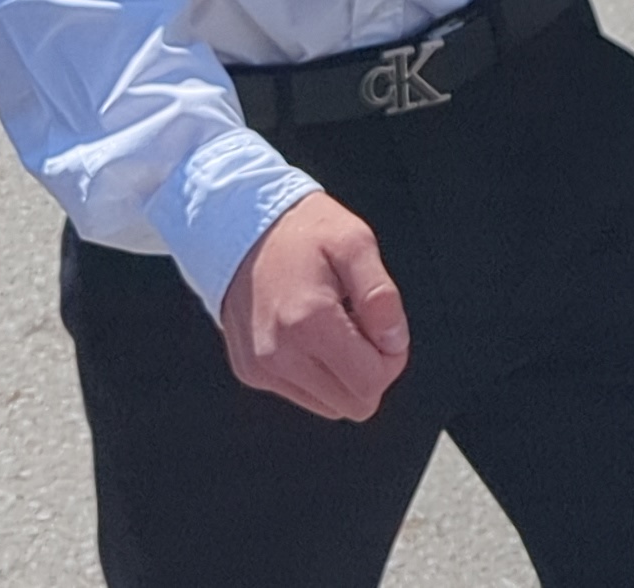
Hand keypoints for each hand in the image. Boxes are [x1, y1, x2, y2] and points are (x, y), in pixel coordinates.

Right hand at [218, 193, 411, 421]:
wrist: (238, 227)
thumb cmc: (303, 231)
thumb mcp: (355, 243)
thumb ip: (380, 294)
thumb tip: (394, 342)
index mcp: (309, 322)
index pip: (371, 382)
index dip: (391, 357)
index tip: (383, 325)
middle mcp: (279, 354)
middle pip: (354, 405)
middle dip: (371, 371)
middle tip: (362, 326)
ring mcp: (260, 367)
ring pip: (330, 406)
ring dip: (344, 374)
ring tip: (334, 326)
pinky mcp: (250, 372)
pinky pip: (302, 394)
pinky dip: (316, 372)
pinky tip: (309, 332)